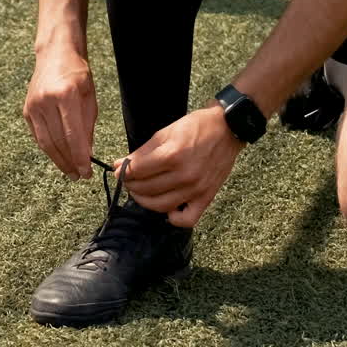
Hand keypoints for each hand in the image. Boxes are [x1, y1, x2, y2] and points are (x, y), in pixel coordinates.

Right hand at [24, 46, 96, 179]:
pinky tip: (58, 156)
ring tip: (69, 171)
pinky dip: (48, 148)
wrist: (55, 54)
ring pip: (45, 142)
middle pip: (57, 141)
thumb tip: (85, 154)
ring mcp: (33, 105)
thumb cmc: (77, 74)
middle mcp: (46, 100)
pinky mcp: (26, 110)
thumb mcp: (90, 97)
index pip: (72, 135)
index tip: (86, 171)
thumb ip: (88, 126)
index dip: (79, 157)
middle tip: (79, 176)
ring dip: (58, 160)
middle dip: (69, 162)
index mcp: (65, 95)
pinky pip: (38, 135)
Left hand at [114, 100, 242, 226]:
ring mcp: (196, 189)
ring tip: (141, 191)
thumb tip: (120, 165)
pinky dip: (173, 218)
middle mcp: (185, 175)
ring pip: (159, 205)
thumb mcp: (165, 133)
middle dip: (131, 184)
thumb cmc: (196, 127)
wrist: (228, 129)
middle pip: (145, 189)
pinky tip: (166, 207)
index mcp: (172, 155)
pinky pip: (186, 219)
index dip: (123, 172)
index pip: (137, 171)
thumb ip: (142, 152)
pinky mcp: (207, 197)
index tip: (119, 171)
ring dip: (144, 200)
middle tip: (129, 179)